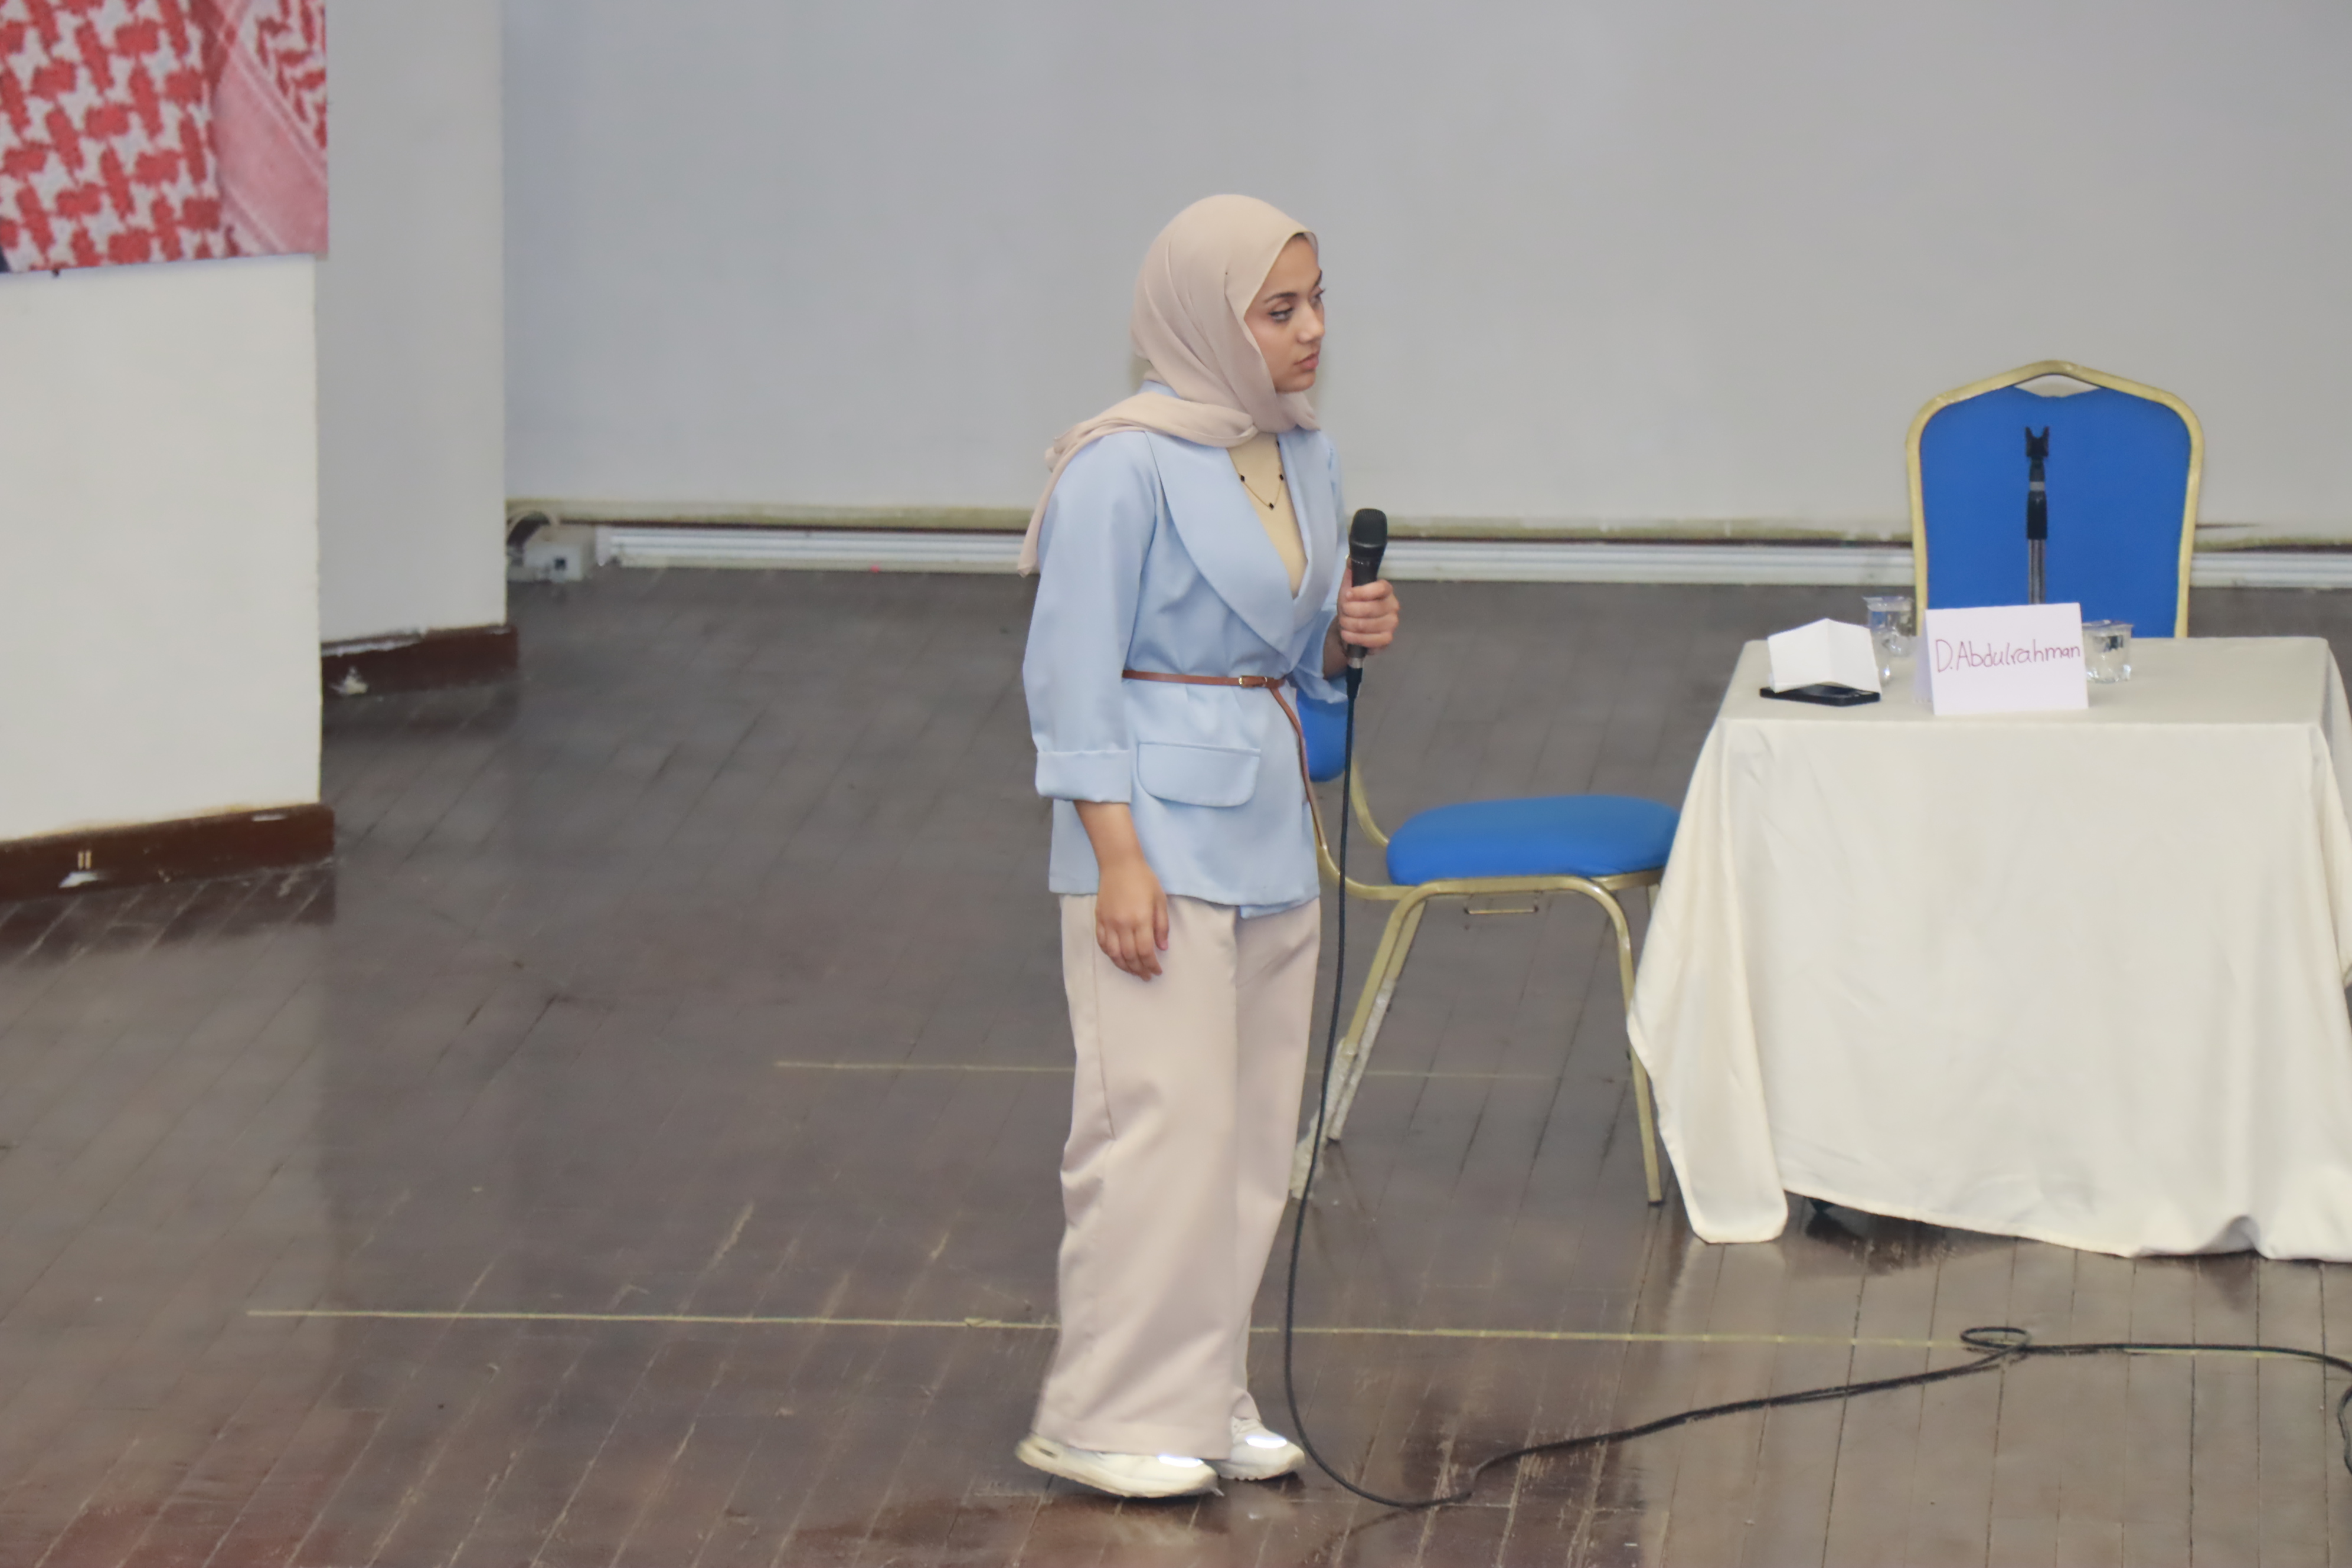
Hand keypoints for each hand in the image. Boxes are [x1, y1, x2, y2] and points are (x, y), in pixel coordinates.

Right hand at [1093, 854, 1169, 978]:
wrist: (1119, 864)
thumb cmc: (1144, 880)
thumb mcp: (1160, 900)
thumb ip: (1161, 925)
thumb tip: (1162, 948)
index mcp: (1141, 919)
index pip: (1145, 951)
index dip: (1151, 965)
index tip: (1157, 971)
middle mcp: (1123, 924)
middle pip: (1130, 956)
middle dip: (1139, 969)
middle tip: (1146, 976)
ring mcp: (1109, 923)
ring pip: (1114, 954)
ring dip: (1124, 966)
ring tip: (1133, 971)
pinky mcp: (1099, 919)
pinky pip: (1103, 943)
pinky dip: (1110, 954)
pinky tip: (1118, 958)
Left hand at [1326, 570, 1401, 674]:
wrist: (1351, 627)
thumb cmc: (1352, 605)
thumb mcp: (1348, 587)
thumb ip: (1351, 572)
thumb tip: (1350, 559)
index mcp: (1385, 590)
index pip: (1381, 588)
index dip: (1363, 592)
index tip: (1348, 595)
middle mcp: (1393, 605)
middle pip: (1372, 608)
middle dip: (1351, 611)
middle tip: (1343, 612)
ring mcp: (1392, 623)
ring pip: (1368, 625)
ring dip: (1350, 625)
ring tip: (1344, 623)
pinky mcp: (1387, 639)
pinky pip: (1371, 640)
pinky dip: (1355, 637)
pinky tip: (1347, 634)